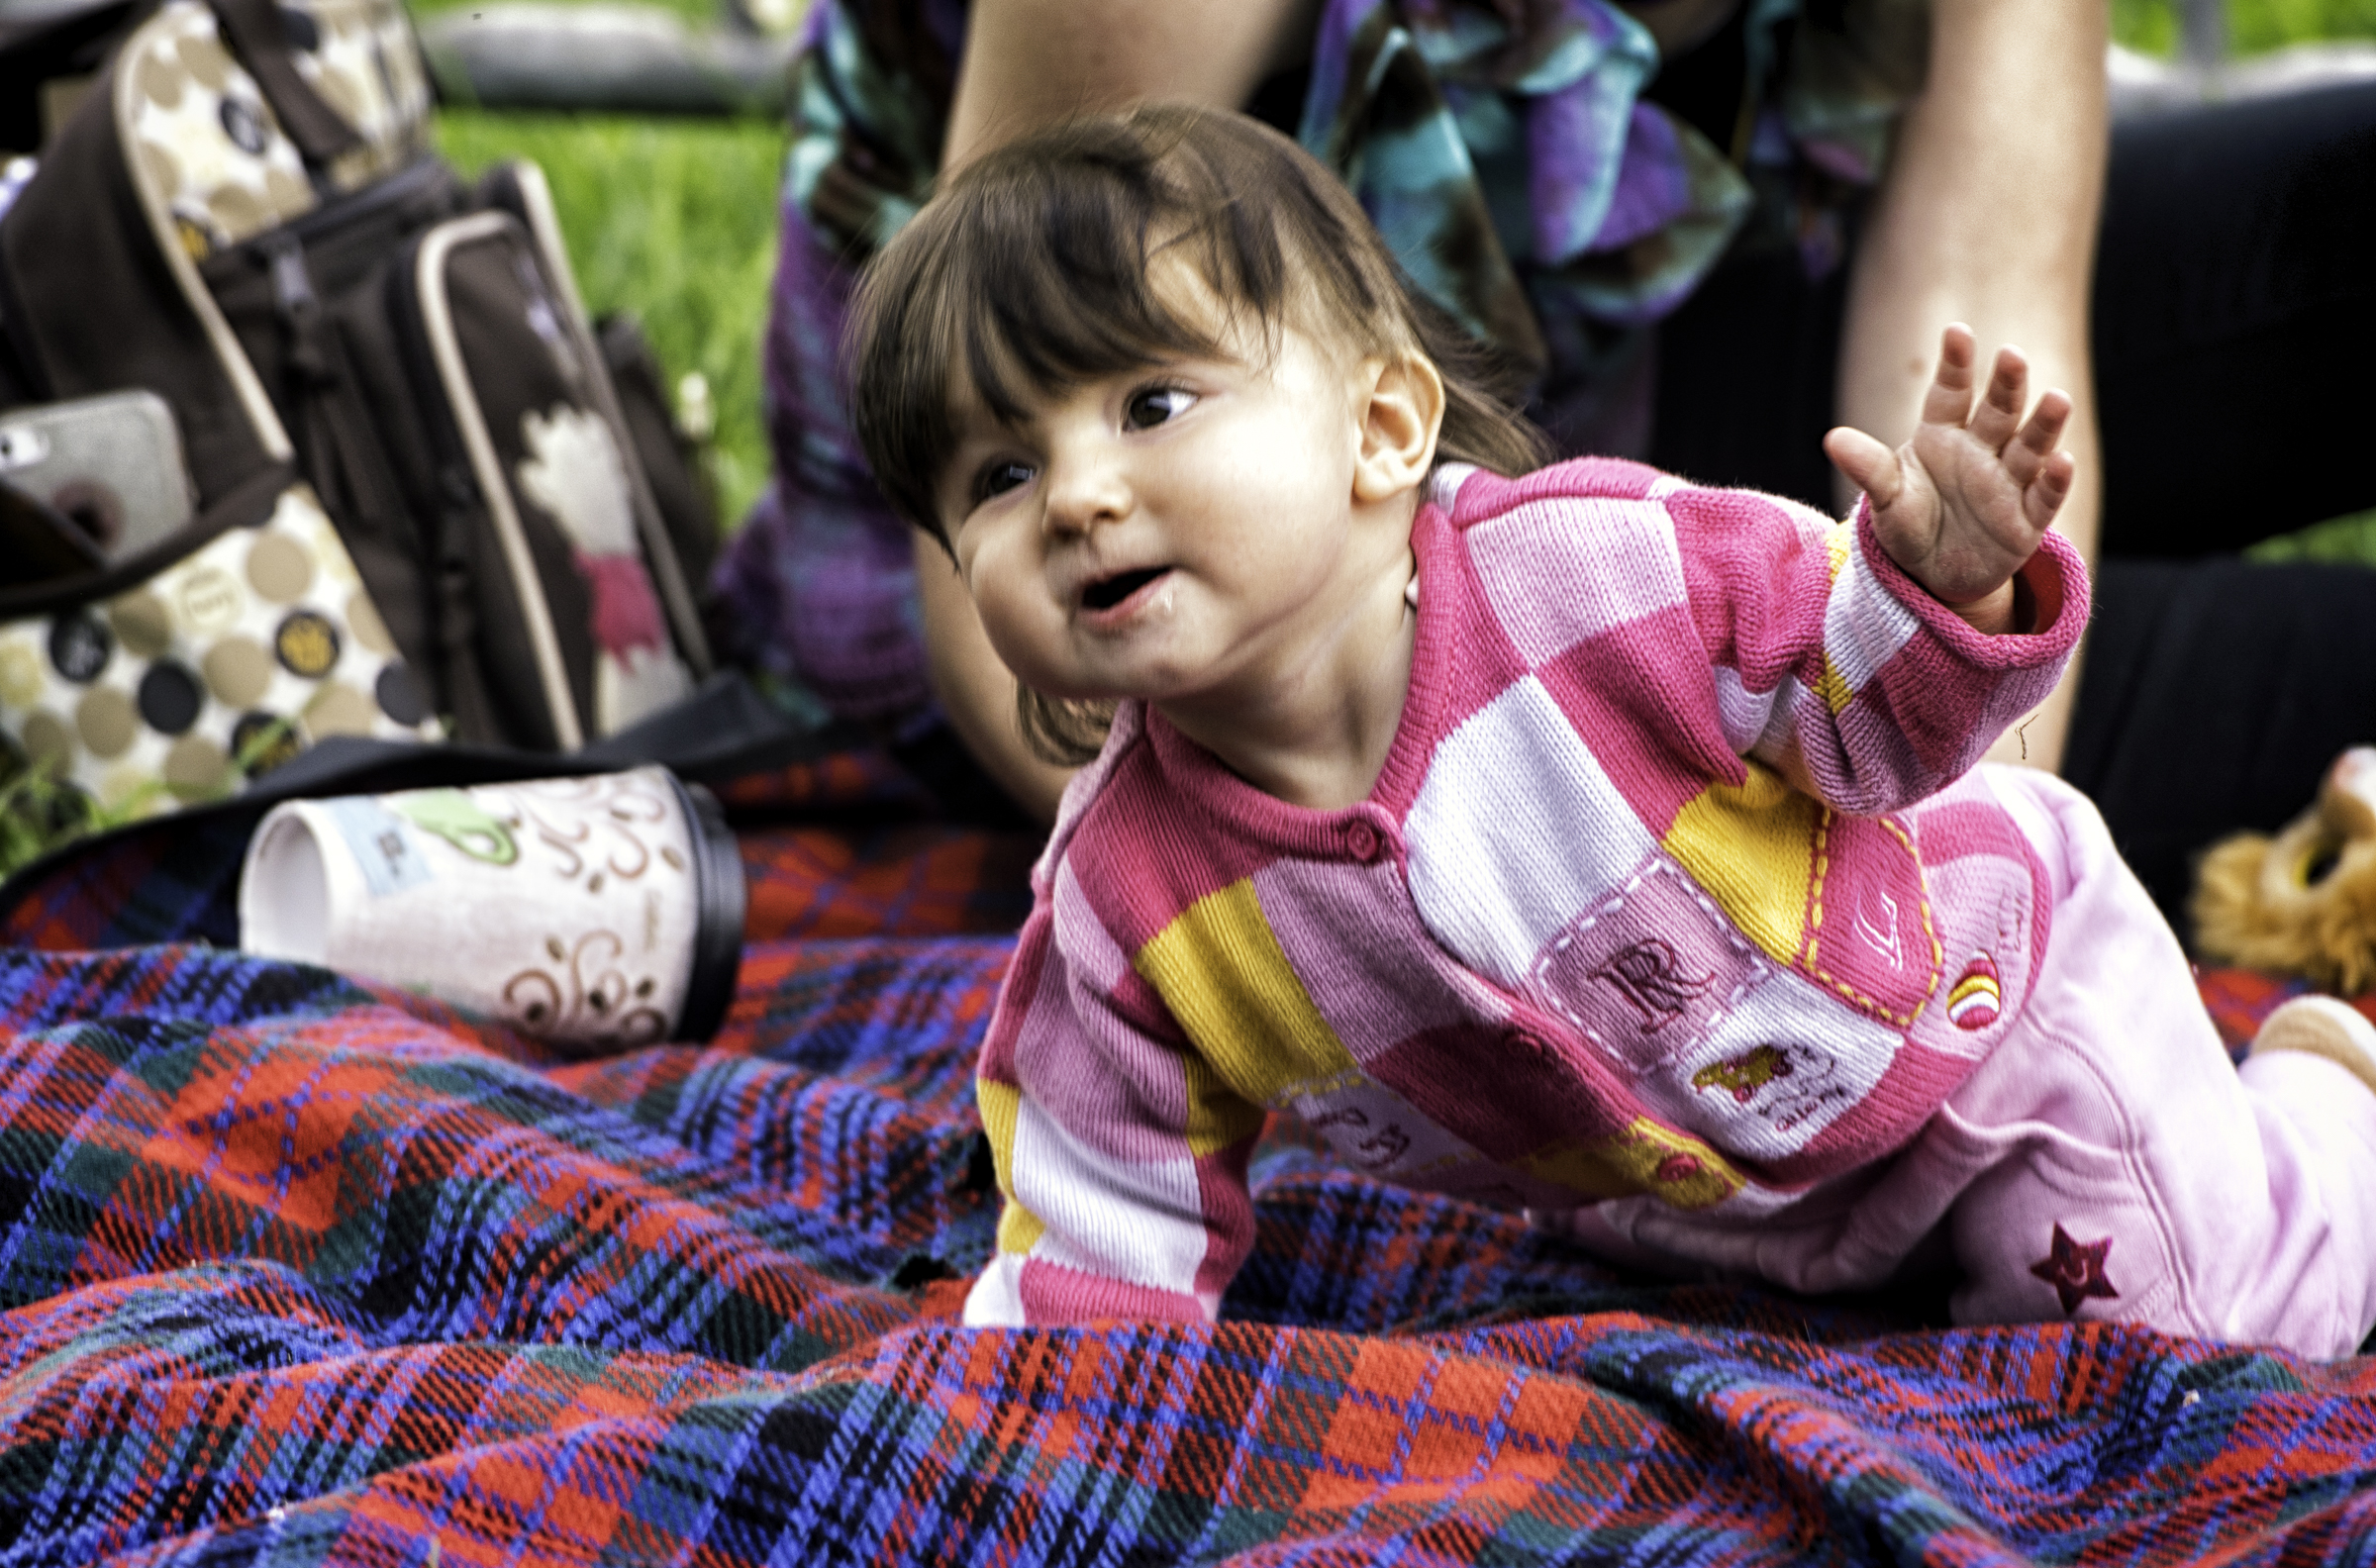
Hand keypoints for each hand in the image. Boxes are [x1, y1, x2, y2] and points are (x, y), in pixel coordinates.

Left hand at [1823, 325, 2074, 632]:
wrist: (1932, 574)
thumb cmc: (1909, 522)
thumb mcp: (1885, 498)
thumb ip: (1868, 468)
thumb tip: (1833, 439)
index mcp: (1944, 435)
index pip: (1951, 394)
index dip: (1955, 365)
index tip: (1957, 332)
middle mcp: (1982, 450)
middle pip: (1998, 412)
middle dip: (2008, 385)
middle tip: (2012, 354)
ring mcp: (2008, 483)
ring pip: (2030, 448)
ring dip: (2044, 424)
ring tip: (2057, 398)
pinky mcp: (2026, 521)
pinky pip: (2043, 497)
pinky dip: (2054, 481)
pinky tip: (2062, 461)